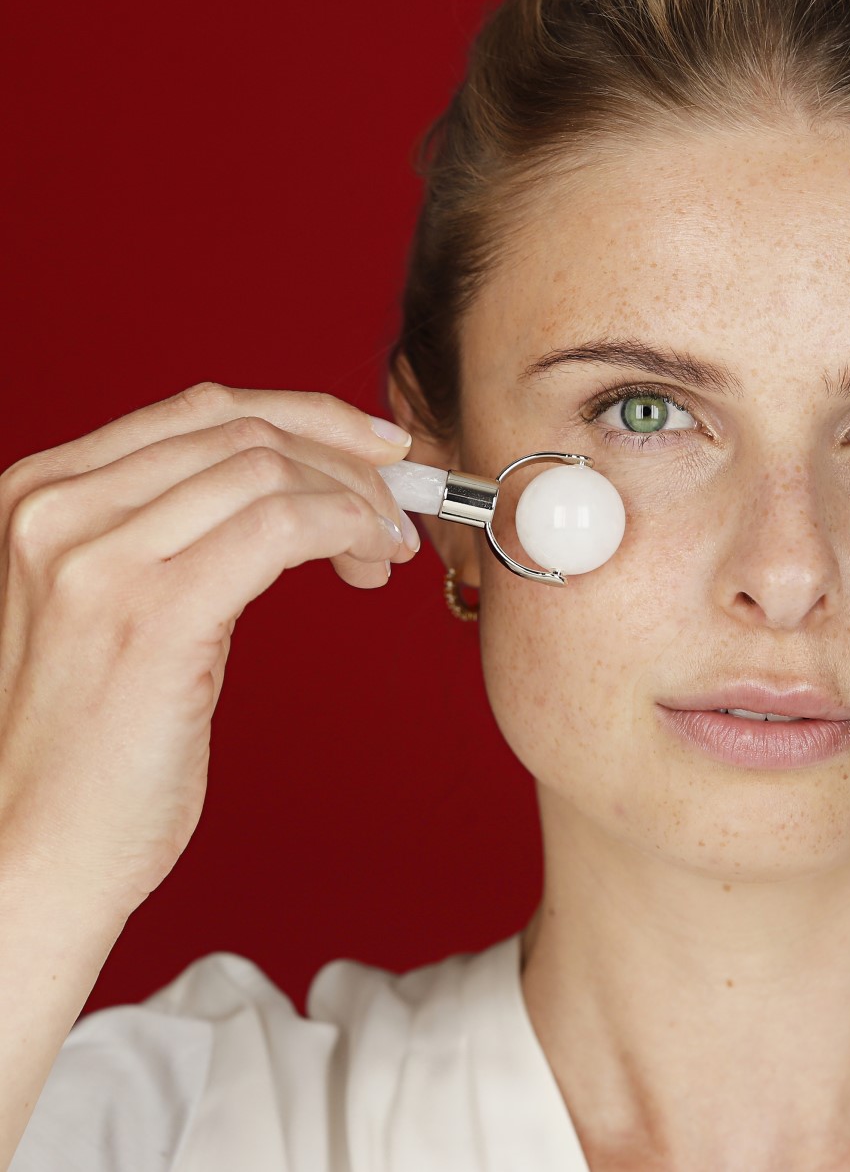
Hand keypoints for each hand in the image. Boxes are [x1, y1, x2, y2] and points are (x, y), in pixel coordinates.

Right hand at [0, 382, 419, 916]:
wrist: (30, 856)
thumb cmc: (85, 749)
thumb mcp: (110, 608)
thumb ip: (172, 536)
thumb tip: (296, 492)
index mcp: (42, 494)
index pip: (199, 412)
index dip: (307, 416)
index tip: (373, 446)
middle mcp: (57, 508)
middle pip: (243, 430)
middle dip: (344, 459)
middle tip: (395, 510)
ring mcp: (97, 557)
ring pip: (270, 469)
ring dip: (354, 500)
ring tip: (384, 551)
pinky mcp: (151, 613)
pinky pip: (282, 525)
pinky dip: (345, 527)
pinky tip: (367, 561)